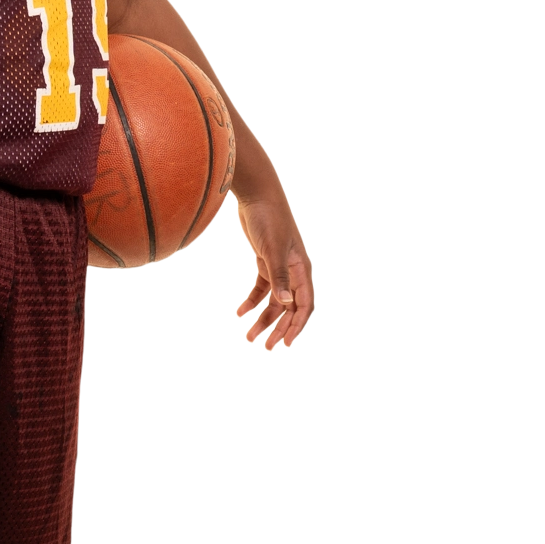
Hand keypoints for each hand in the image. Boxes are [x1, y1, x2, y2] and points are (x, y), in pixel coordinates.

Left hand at [234, 187, 314, 348]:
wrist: (256, 196)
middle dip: (279, 328)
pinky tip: (239, 312)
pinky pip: (261, 289)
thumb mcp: (273, 249)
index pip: (305, 305)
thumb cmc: (269, 219)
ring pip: (275, 301)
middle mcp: (294, 271)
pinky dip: (252, 302)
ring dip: (264, 320)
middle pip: (290, 308)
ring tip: (249, 337)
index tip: (287, 343)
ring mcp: (280, 267)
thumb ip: (278, 276)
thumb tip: (285, 303)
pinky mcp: (265, 262)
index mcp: (302, 270)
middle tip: (267, 347)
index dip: (297, 325)